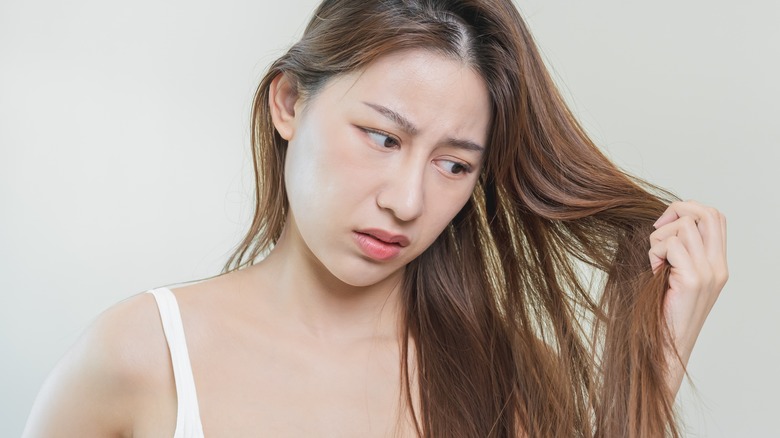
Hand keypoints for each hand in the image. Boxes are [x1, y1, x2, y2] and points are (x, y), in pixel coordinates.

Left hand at [649, 200, 727, 373]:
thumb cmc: (662, 311)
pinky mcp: (692, 280)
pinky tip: (654, 271)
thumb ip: (681, 252)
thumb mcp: (676, 276)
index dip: (689, 208)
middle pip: (706, 213)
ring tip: (656, 261)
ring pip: (684, 226)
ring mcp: (708, 273)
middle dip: (676, 210)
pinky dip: (655, 252)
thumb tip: (667, 222)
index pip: (716, 217)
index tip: (665, 223)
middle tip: (657, 230)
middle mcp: (718, 267)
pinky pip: (672, 245)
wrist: (665, 347)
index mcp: (717, 264)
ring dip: (660, 237)